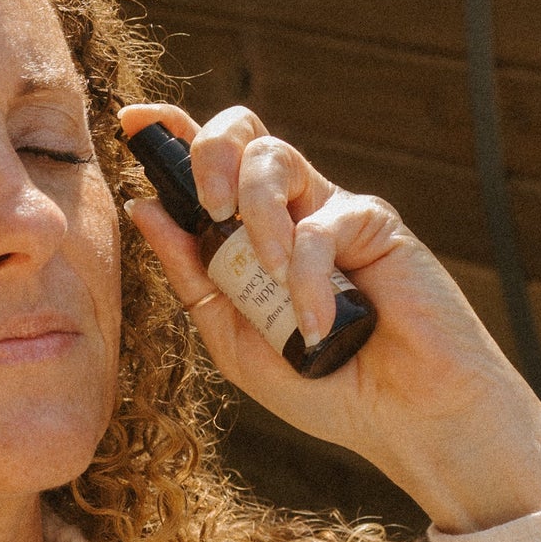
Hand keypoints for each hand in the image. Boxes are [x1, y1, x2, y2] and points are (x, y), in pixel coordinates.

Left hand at [119, 103, 540, 533]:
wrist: (405, 421)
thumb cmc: (325, 387)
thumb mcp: (236, 341)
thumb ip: (193, 277)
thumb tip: (145, 208)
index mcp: (249, 236)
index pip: (208, 167)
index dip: (172, 134)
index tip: (135, 120)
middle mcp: (289, 212)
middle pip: (241, 134)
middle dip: (208, 152)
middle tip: (207, 204)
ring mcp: (331, 212)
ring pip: (274, 159)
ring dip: (256, 211)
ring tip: (264, 271)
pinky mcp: (374, 222)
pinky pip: (319, 227)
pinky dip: (307, 279)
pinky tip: (316, 327)